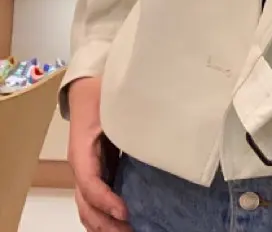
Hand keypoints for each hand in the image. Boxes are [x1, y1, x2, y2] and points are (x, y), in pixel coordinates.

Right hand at [68, 77, 131, 231]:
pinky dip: (104, 217)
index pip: (89, 184)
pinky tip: (122, 223)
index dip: (105, 200)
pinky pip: (95, 201)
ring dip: (104, 225)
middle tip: (131, 230)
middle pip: (86, 206)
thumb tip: (155, 128)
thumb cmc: (101, 95)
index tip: (125, 210)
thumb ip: (129, 118)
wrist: (87, 89)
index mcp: (82, 152)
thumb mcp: (114, 104)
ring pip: (88, 209)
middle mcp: (81, 167)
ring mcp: (87, 172)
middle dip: (106, 223)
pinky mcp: (96, 172)